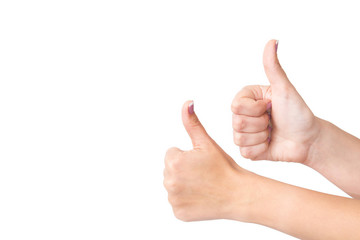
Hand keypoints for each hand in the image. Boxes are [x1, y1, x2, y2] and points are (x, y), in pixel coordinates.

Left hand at [164, 101, 252, 221]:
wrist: (238, 194)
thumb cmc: (223, 167)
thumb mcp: (206, 142)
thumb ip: (192, 122)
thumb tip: (187, 103)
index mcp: (174, 162)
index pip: (171, 154)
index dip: (187, 156)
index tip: (201, 163)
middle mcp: (169, 181)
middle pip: (170, 170)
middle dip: (184, 170)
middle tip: (203, 174)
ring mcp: (173, 199)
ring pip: (173, 185)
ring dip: (184, 185)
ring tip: (203, 185)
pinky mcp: (178, 213)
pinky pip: (177, 202)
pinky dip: (186, 200)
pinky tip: (201, 197)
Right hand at [231, 40, 320, 162]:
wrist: (308, 139)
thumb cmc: (297, 113)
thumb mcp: (284, 89)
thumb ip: (273, 67)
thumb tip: (272, 41)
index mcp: (247, 100)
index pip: (236, 106)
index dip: (256, 109)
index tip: (270, 106)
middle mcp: (242, 116)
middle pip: (237, 123)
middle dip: (261, 123)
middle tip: (272, 120)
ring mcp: (244, 133)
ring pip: (240, 138)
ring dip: (262, 137)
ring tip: (272, 131)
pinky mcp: (248, 150)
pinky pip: (245, 152)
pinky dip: (261, 149)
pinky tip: (269, 143)